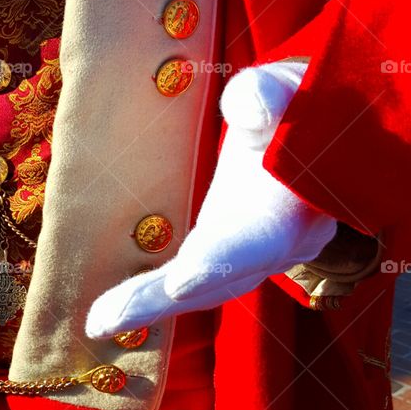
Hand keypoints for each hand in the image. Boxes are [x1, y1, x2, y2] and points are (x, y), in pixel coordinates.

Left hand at [86, 62, 337, 336]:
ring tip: (98, 323)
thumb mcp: (286, 86)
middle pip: (221, 278)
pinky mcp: (235, 256)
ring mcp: (259, 255)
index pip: (259, 236)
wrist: (312, 128)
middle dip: (162, 300)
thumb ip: (267, 95)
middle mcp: (282, 242)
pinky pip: (196, 285)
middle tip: (103, 321)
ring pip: (206, 289)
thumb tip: (248, 109)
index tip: (180, 281)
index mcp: (296, 202)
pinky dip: (155, 298)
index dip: (220, 259)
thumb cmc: (294, 102)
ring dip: (150, 307)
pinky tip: (111, 315)